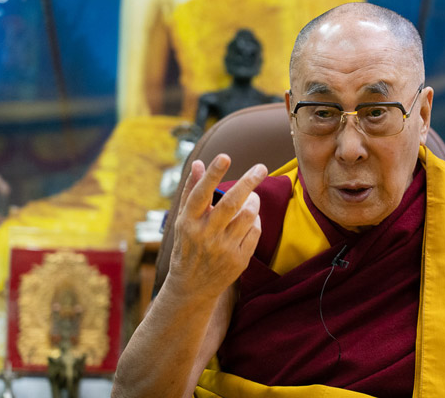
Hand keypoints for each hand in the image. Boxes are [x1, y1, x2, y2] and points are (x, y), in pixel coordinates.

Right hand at [167, 154, 266, 299]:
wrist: (191, 288)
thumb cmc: (187, 246)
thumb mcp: (183, 221)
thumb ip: (192, 191)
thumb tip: (197, 162)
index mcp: (188, 222)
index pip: (201, 194)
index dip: (212, 174)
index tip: (225, 156)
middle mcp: (205, 235)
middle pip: (231, 203)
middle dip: (248, 182)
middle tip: (262, 168)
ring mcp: (223, 249)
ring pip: (248, 216)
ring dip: (254, 201)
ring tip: (252, 196)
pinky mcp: (239, 260)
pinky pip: (255, 232)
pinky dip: (255, 221)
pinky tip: (249, 220)